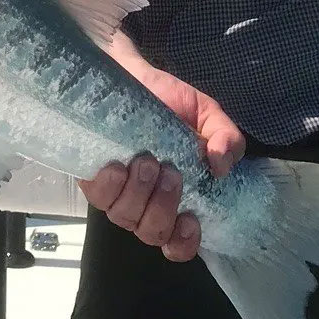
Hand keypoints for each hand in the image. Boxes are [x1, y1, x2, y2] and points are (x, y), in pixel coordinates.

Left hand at [80, 32, 245, 262]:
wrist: (131, 74)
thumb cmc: (169, 102)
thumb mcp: (206, 115)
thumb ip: (226, 139)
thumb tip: (221, 167)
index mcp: (178, 198)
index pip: (178, 243)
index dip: (183, 243)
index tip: (190, 219)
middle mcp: (146, 204)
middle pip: (152, 233)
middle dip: (164, 206)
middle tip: (170, 171)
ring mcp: (118, 194)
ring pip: (126, 218)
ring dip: (140, 192)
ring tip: (147, 160)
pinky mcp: (92, 179)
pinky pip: (99, 197)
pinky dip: (111, 184)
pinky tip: (119, 164)